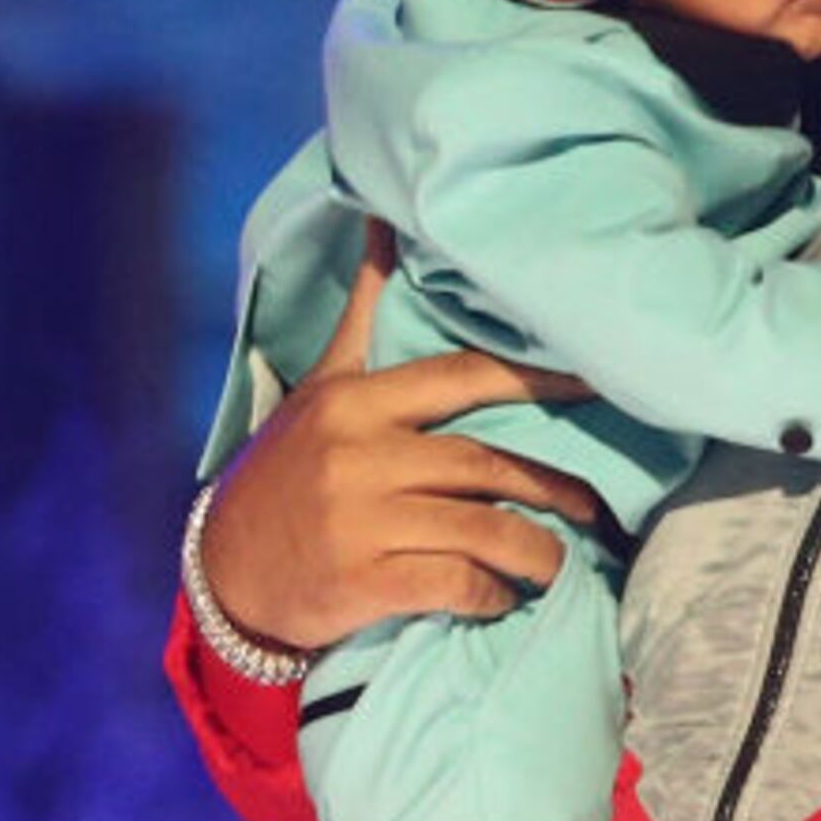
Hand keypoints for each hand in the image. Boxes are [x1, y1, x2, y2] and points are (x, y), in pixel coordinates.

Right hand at [201, 219, 603, 651]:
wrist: (223, 572)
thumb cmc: (287, 472)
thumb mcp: (319, 389)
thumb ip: (365, 317)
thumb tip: (384, 222)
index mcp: (355, 402)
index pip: (463, 377)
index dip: (538, 379)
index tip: (597, 385)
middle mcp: (358, 455)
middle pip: (482, 463)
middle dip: (551, 486)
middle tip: (594, 505)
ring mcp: (359, 522)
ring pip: (480, 530)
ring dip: (535, 550)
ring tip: (561, 561)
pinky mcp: (362, 583)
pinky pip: (454, 585)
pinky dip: (491, 594)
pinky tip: (505, 598)